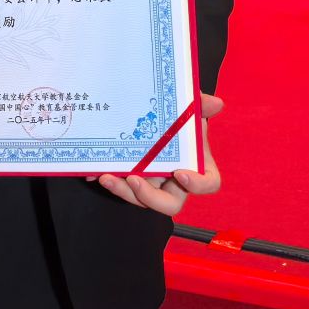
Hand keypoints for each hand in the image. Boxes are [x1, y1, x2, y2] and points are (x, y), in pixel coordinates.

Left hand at [90, 92, 221, 216]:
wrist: (152, 113)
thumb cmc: (176, 117)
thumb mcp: (188, 108)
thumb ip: (200, 105)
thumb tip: (217, 104)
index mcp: (196, 165)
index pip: (208, 184)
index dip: (197, 184)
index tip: (181, 174)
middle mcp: (175, 181)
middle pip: (169, 204)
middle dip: (150, 197)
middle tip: (134, 179)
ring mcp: (152, 183)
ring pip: (140, 199)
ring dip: (123, 191)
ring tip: (106, 176)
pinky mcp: (130, 180)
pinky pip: (120, 186)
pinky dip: (106, 179)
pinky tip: (91, 172)